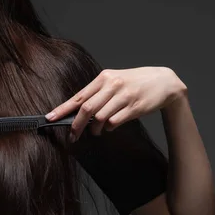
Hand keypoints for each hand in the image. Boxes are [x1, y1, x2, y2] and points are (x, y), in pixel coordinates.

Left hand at [45, 67, 186, 141]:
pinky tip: (110, 127)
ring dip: (95, 129)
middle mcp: (112, 85)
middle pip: (86, 108)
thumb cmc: (135, 82)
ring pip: (100, 118)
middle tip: (72, 136)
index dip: (63, 109)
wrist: (164, 82)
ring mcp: (124, 96)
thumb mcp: (115, 81)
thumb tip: (77, 111)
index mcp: (104, 78)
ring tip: (96, 132)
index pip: (79, 96)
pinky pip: (115, 122)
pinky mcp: (135, 107)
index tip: (50, 118)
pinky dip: (109, 128)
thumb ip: (98, 93)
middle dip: (76, 125)